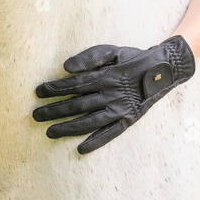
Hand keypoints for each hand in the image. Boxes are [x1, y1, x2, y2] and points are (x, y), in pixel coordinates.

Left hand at [33, 36, 195, 153]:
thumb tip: (66, 67)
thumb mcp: (113, 50)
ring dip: (68, 128)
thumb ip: (90, 57)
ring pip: (89, 121)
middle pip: (78, 104)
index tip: (38, 92)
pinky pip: (110, 134)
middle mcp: (111, 94)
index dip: (55, 88)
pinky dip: (96, 142)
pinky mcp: (129, 120)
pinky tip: (81, 149)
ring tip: (50, 132)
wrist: (164, 70)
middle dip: (54, 110)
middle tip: (36, 115)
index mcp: (106, 76)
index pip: (74, 84)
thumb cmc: (133, 58)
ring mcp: (120, 109)